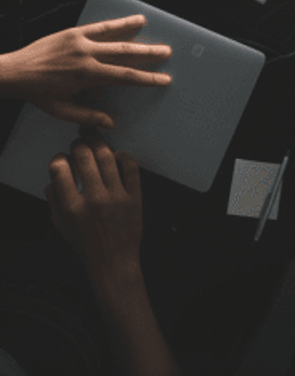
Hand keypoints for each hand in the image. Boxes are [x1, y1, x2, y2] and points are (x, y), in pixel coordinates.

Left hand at [0, 16, 171, 129]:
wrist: (13, 71)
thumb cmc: (37, 92)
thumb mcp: (61, 110)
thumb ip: (87, 115)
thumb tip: (111, 123)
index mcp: (86, 75)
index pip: (125, 76)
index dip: (147, 79)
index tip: (164, 79)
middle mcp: (86, 55)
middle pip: (126, 54)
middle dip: (150, 55)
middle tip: (168, 53)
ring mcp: (80, 41)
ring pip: (117, 38)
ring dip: (141, 37)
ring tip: (158, 37)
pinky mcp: (74, 32)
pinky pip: (101, 26)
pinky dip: (120, 23)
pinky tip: (135, 20)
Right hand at [45, 128, 143, 293]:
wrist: (112, 260)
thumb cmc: (85, 244)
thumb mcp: (61, 225)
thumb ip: (54, 200)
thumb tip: (52, 177)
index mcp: (72, 207)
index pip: (59, 169)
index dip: (59, 158)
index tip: (62, 158)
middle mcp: (94, 199)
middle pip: (84, 157)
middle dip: (79, 145)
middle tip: (79, 144)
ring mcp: (117, 197)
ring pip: (108, 157)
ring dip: (100, 144)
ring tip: (95, 141)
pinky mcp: (135, 197)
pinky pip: (131, 168)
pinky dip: (124, 156)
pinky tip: (118, 154)